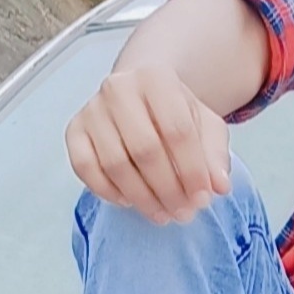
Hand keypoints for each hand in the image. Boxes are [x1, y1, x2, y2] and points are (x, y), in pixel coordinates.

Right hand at [66, 64, 231, 224]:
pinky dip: (107, 191)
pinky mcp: (74, 130)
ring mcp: (92, 109)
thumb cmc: (176, 114)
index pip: (177, 131)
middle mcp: (118, 88)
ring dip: (142, 197)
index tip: (203, 199)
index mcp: (156, 79)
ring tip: (163, 214)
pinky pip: (85, 168)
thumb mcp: (206, 126)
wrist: (139, 97)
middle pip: (145, 150)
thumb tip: (220, 186)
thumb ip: (216, 154)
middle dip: (168, 189)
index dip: (192, 171)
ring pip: (115, 164)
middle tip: (184, 213)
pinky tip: (130, 202)